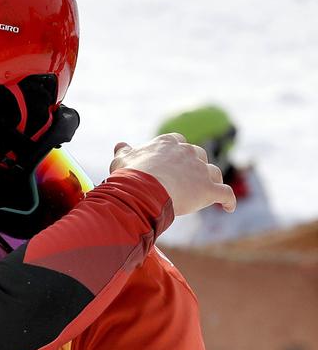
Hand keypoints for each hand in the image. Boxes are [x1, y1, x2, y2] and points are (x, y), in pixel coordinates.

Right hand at [109, 133, 235, 215]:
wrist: (142, 190)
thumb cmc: (129, 176)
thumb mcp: (122, 161)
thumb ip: (124, 152)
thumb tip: (120, 145)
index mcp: (167, 143)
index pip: (177, 142)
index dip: (176, 152)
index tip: (172, 162)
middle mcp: (188, 152)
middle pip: (198, 155)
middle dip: (195, 165)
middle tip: (188, 179)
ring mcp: (200, 170)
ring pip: (214, 172)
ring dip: (212, 180)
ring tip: (208, 190)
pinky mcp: (209, 189)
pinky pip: (226, 194)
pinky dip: (228, 201)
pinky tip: (229, 208)